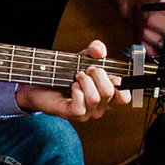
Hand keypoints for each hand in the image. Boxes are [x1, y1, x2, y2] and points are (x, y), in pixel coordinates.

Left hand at [16, 40, 130, 121]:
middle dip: (98, 74)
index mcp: (107, 96)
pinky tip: (72, 86)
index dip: (119, 83)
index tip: (108, 73)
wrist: (40, 81)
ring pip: (95, 98)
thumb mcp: (83, 57)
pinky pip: (80, 106)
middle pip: (109, 92)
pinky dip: (76, 91)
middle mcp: (99, 107)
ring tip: (76, 76)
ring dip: (84, 81)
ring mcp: (86, 113)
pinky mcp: (72, 115)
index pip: (124, 97)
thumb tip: (100, 51)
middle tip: (86, 70)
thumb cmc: (65, 73)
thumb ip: (95, 49)